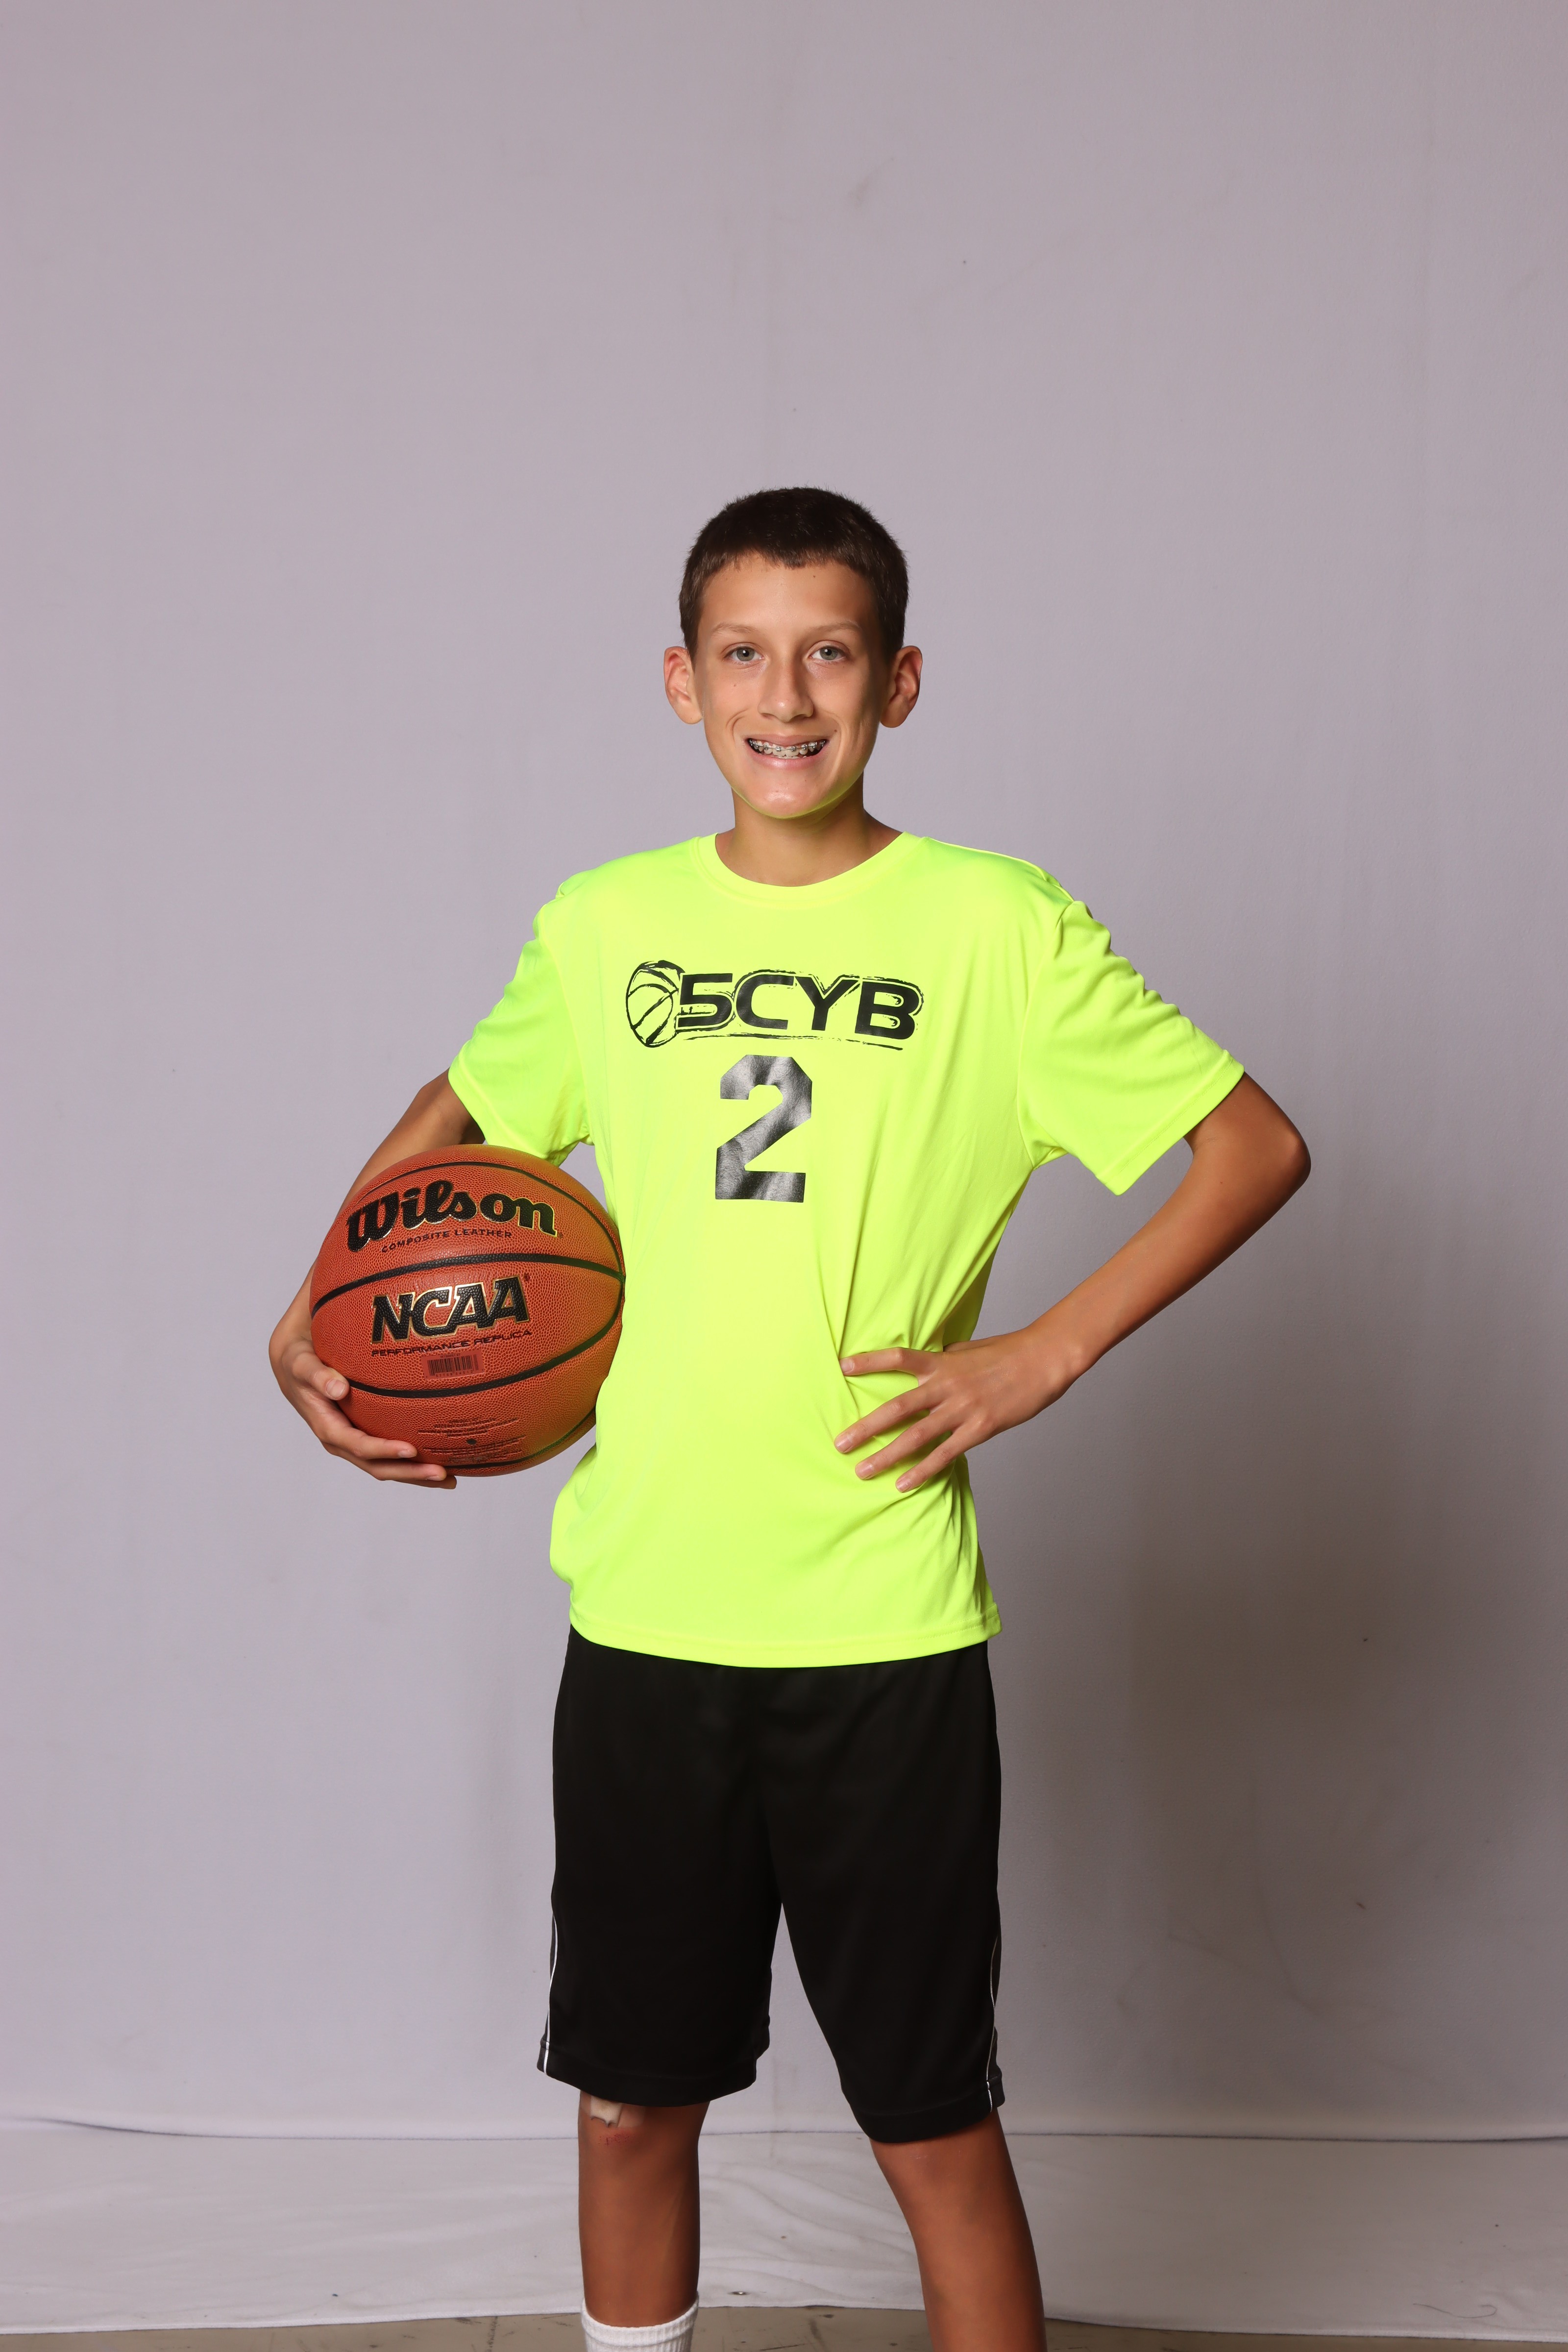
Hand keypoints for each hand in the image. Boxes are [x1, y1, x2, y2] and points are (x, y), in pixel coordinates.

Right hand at [269, 1279, 453, 1486]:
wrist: (296, 1366)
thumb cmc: (300, 1362)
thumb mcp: (302, 1365)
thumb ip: (318, 1375)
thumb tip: (339, 1389)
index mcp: (328, 1429)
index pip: (358, 1445)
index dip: (383, 1450)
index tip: (411, 1450)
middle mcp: (342, 1442)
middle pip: (378, 1466)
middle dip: (410, 1473)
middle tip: (443, 1473)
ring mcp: (355, 1443)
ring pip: (387, 1467)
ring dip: (417, 1475)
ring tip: (451, 1479)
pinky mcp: (366, 1436)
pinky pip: (392, 1455)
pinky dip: (415, 1461)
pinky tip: (444, 1457)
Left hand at [835, 1327, 1078, 1493]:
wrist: (1044, 1359)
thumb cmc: (1007, 1352)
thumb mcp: (968, 1350)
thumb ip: (943, 1361)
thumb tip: (922, 1369)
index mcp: (942, 1362)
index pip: (898, 1358)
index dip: (869, 1361)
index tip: (842, 1367)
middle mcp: (947, 1386)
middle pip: (897, 1408)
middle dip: (865, 1428)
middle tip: (840, 1444)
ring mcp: (963, 1409)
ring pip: (916, 1436)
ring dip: (886, 1456)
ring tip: (862, 1471)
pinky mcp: (980, 1428)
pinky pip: (945, 1454)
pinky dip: (923, 1470)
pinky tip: (904, 1484)